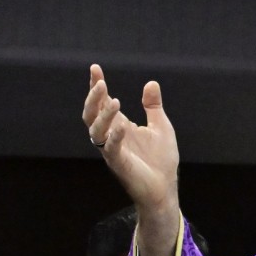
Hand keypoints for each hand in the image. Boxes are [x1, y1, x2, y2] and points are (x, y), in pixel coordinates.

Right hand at [83, 65, 179, 219]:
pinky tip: (123, 126)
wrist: (164, 187)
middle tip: (100, 83)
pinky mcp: (118, 164)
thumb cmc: (161, 160)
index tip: (95, 68)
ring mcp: (112, 150)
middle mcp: (111, 136)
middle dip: (93, 98)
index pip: (103, 102)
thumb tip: (151, 83)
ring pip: (96, 130)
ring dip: (103, 115)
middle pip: (92, 114)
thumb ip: (153, 107)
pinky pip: (111, 149)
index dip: (97, 86)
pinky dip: (115, 137)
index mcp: (119, 125)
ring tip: (115, 101)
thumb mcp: (161, 127)